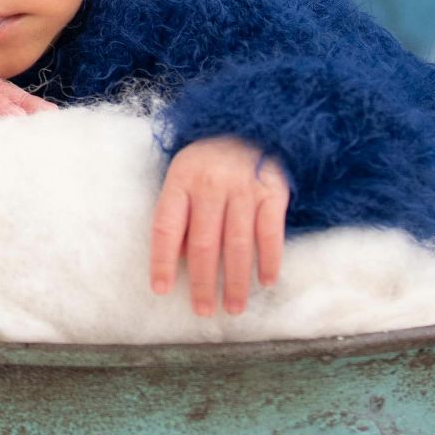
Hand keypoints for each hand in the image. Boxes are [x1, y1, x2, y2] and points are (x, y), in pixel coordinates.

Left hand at [150, 136, 288, 316]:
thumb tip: (174, 261)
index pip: (166, 227)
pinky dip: (269, 260)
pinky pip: (270, 233)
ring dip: (236, 281)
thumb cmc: (212, 161)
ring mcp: (243, 187)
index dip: (162, 261)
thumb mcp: (185, 176)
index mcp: (181, 180)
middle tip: (204, 311)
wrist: (254, 123)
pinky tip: (266, 281)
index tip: (161, 290)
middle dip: (203, 283)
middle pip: (203, 244)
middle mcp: (211, 184)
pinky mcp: (272, 191)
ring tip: (234, 308)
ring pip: (237, 244)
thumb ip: (179, 213)